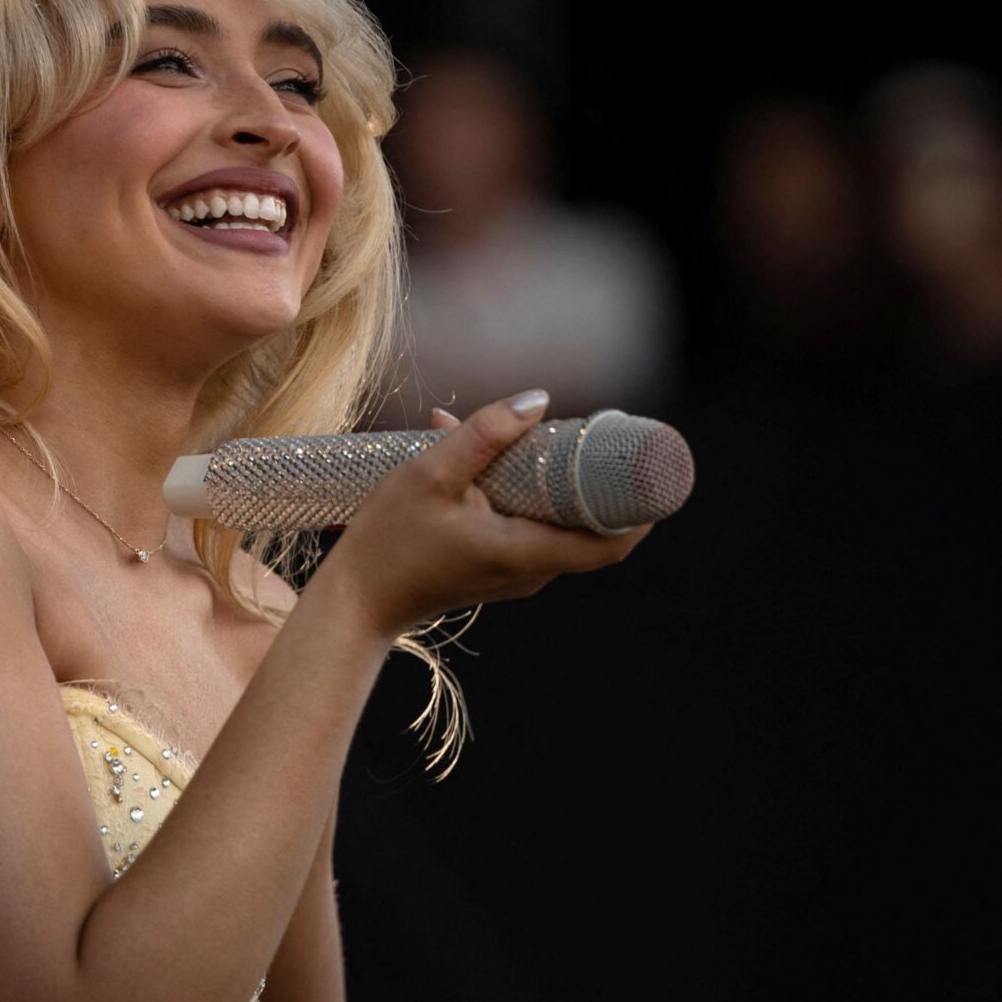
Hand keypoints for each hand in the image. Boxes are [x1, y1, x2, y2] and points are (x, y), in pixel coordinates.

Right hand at [315, 391, 650, 640]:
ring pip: (558, 525)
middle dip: (597, 480)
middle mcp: (531, 572)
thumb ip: (485, 434)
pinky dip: (526, 494)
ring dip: (555, 483)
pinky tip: (486, 459)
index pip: (611, 544)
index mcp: (525, 553)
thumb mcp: (430, 473)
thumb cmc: (387, 541)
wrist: (354, 602)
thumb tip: (539, 399)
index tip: (647, 465)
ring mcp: (515, 575)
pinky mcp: (497, 570)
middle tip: (598, 433)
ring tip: (535, 436)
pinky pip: (531, 528)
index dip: (640, 508)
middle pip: (590, 529)